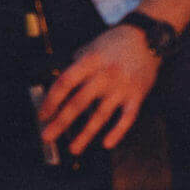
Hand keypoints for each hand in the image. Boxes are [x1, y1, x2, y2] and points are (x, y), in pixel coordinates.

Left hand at [41, 24, 161, 155]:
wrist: (146, 40)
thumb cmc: (115, 44)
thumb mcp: (91, 47)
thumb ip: (77, 65)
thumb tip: (62, 86)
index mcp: (90, 62)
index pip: (65, 83)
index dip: (51, 100)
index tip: (43, 115)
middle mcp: (105, 75)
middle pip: (79, 103)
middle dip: (61, 122)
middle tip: (48, 136)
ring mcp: (122, 88)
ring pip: (101, 115)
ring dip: (86, 134)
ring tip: (74, 148)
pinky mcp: (137, 96)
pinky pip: (127, 118)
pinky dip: (117, 132)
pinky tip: (107, 143)